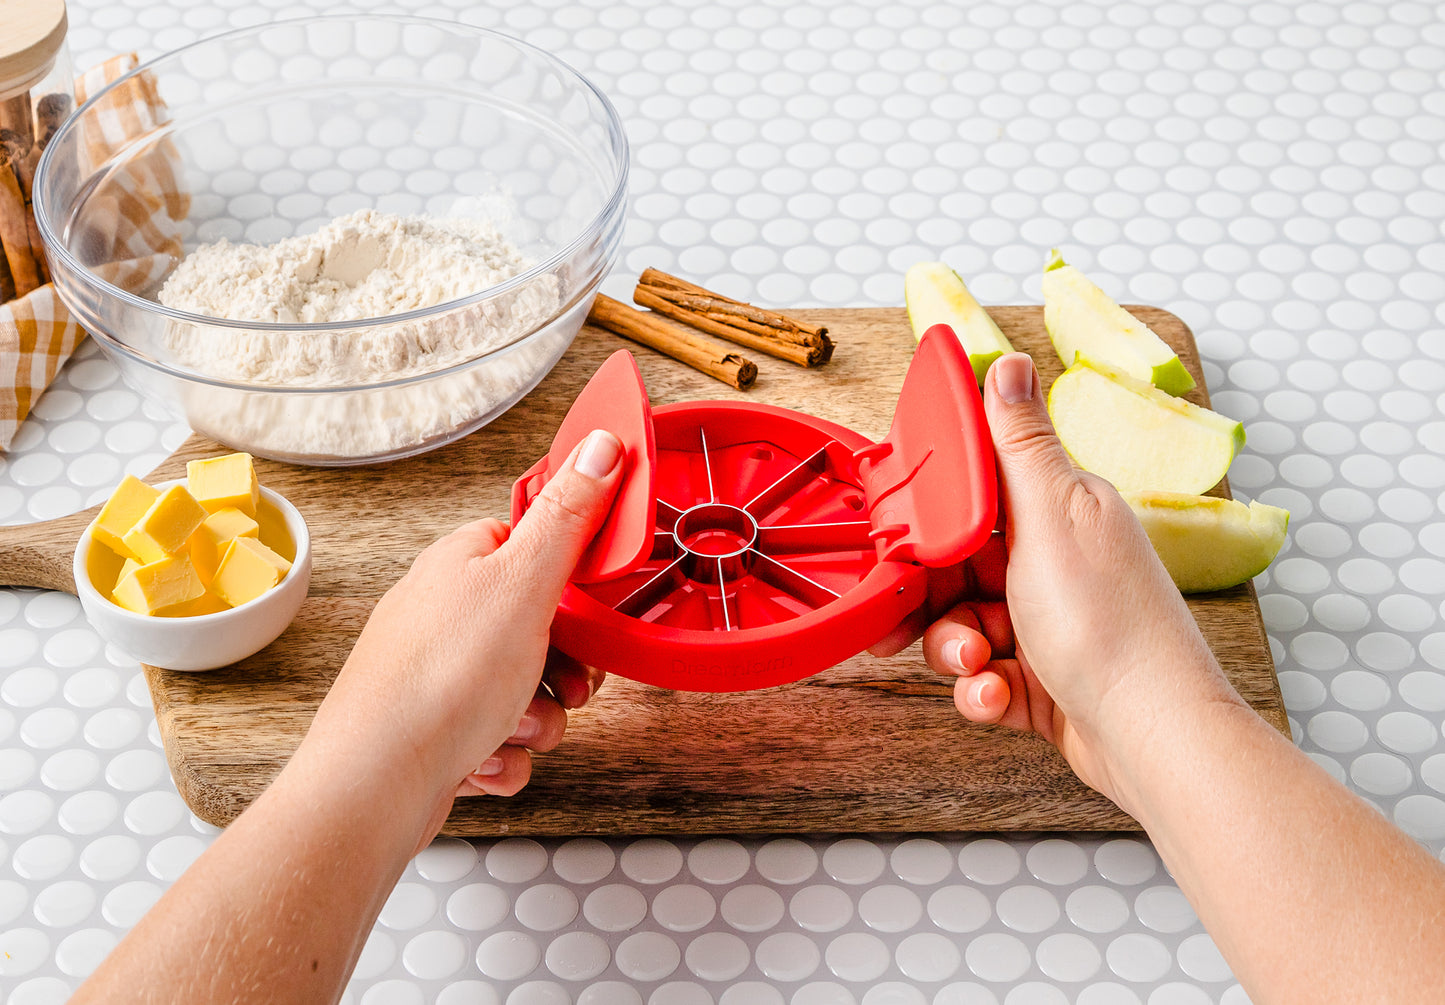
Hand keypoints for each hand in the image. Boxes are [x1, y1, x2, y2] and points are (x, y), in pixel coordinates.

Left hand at [297, 429, 624, 846]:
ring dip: (536, 718)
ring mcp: (437, 675)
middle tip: (563, 681)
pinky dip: (503, 755)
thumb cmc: (438, 682)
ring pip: (526, 691)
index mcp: (461, 563)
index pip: (536, 548)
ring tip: (510, 726)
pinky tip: (482, 758)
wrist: (376, 783)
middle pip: (541, 630)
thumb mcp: (524, 582)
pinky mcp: (434, 731)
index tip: (594, 609)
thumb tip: (600, 446)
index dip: (574, 585)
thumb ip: (569, 516)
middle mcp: (444, 613)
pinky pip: (500, 740)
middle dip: (562, 669)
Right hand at [885, 354, 1240, 811]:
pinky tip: (997, 696)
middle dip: (931, 599)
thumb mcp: (1051, 518)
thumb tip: (1006, 362)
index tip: (897, 536)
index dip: (929, 515)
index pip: (972, 495)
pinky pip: (981, 677)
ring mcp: (1046, 625)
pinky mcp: (1040, 681)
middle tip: (910, 619)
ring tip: (978, 666)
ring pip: (958, 626)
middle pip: (953, 568)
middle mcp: (1052, 564)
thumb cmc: (1110, 627)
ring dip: (953, 651)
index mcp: (1057, 512)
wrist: (1152, 737)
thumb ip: (1018, 443)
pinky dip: (981, 691)